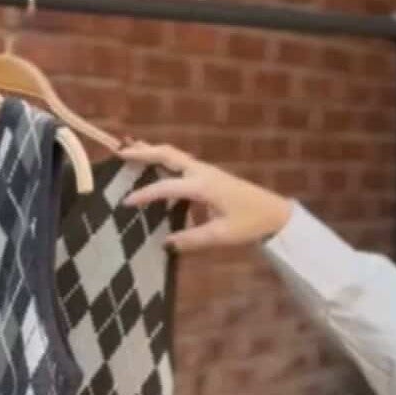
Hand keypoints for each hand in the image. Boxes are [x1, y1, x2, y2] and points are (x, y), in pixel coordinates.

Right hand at [119, 142, 292, 252]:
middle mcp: (202, 173)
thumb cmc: (250, 223)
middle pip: (167, 155)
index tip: (126, 202)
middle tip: (120, 152)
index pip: (166, 187)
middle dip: (143, 153)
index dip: (145, 195)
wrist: (275, 213)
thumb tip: (166, 244)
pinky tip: (157, 166)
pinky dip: (165, 160)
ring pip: (174, 155)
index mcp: (203, 186)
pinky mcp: (210, 176)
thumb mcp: (221, 235)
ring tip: (131, 151)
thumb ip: (192, 239)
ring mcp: (207, 171)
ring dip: (152, 152)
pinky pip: (182, 162)